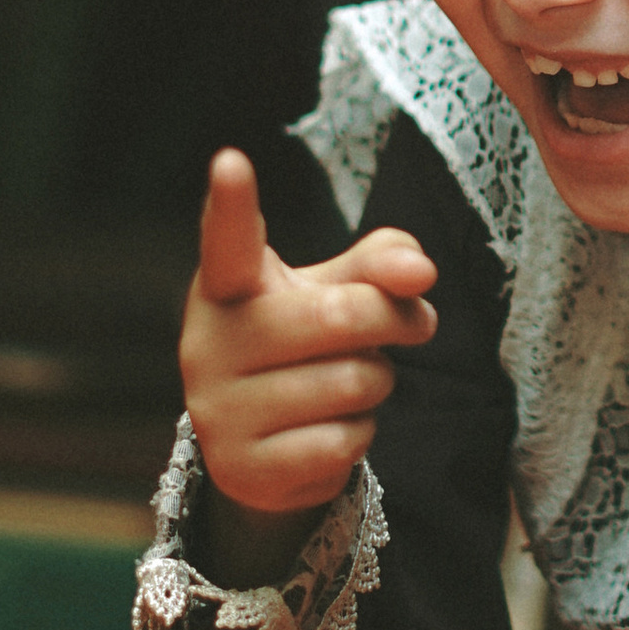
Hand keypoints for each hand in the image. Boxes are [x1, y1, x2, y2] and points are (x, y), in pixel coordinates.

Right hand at [180, 147, 437, 519]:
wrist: (264, 447)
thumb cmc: (308, 344)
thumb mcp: (341, 291)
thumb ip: (383, 263)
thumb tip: (420, 274)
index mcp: (227, 286)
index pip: (230, 239)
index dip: (232, 202)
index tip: (230, 161)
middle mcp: (208, 342)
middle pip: (338, 316)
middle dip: (393, 321)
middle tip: (413, 324)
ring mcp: (218, 409)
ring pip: (351, 383)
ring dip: (377, 382)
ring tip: (350, 382)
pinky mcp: (242, 468)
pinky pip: (344, 440)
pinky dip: (360, 433)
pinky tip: (331, 429)